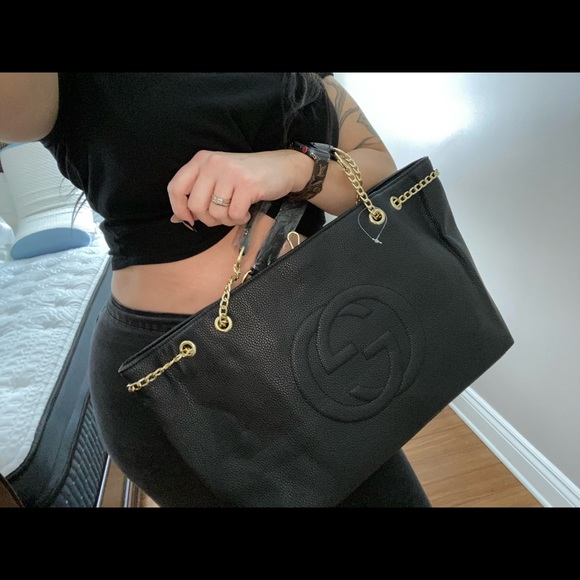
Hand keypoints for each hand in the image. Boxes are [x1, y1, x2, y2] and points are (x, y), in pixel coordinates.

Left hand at [167, 149, 312, 227]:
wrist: (282, 167)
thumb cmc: (247, 176)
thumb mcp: (218, 179)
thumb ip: (197, 195)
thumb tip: (176, 219)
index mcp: (201, 160)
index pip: (175, 188)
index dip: (179, 209)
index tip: (189, 220)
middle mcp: (213, 163)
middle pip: (196, 205)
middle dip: (208, 219)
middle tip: (222, 216)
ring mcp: (230, 173)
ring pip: (215, 213)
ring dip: (226, 220)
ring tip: (236, 211)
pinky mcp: (247, 185)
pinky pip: (234, 214)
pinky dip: (239, 219)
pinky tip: (246, 212)